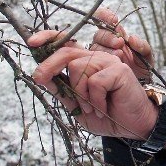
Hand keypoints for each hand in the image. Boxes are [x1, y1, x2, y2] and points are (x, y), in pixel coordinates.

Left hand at [28, 29, 157, 140]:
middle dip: (49, 65)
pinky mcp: (119, 70)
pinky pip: (94, 82)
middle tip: (38, 78)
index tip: (31, 43)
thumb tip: (41, 77)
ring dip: (80, 95)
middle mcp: (97, 58)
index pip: (67, 45)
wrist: (134, 127)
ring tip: (92, 108)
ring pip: (77, 67)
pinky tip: (104, 109)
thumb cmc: (108, 116)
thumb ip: (63, 91)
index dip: (49, 39)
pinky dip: (96, 100)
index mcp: (86, 64)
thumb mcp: (78, 106)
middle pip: (67, 52)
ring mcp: (109, 62)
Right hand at [90, 7, 154, 82]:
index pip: (104, 19)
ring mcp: (99, 55)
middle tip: (120, 43)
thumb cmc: (142, 70)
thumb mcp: (147, 58)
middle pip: (99, 34)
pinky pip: (90, 61)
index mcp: (117, 34)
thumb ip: (144, 47)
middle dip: (108, 37)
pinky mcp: (94, 67)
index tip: (113, 19)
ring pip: (95, 47)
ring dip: (106, 50)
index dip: (105, 16)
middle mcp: (105, 43)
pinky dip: (98, 61)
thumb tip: (132, 39)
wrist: (138, 87)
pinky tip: (108, 65)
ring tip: (119, 57)